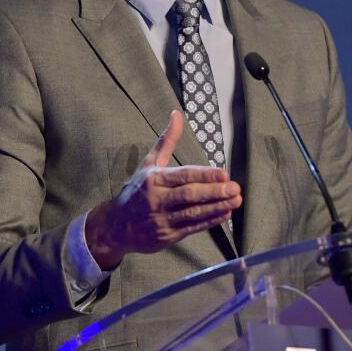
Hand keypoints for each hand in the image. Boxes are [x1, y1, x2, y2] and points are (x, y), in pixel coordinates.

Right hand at [85, 110, 242, 269]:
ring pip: (192, 212)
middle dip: (214, 192)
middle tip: (235, 188)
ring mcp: (161, 219)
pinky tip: (224, 214)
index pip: (183, 176)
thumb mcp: (149, 163)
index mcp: (154, 179)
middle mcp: (156, 199)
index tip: (224, 173)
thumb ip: (167, 141)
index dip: (204, 175)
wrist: (116, 226)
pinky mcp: (167, 236)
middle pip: (189, 195)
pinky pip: (191, 228)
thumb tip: (177, 114)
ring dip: (216, 207)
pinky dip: (209, 221)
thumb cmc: (137, 191)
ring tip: (235, 200)